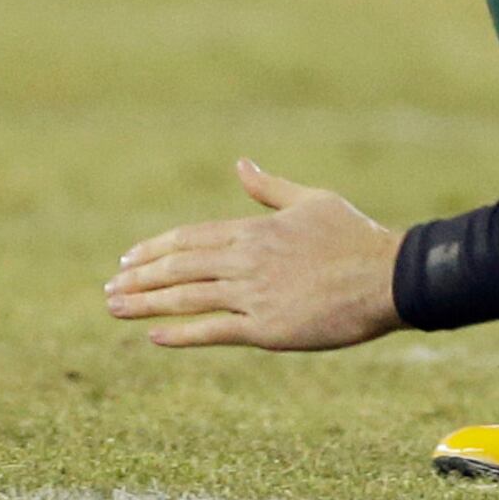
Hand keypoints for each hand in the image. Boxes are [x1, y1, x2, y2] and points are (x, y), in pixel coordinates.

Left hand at [107, 160, 401, 351]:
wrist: (389, 276)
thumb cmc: (355, 236)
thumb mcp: (313, 200)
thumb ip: (271, 188)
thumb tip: (240, 163)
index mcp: (256, 229)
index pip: (191, 238)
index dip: (156, 249)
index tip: (128, 260)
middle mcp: (248, 260)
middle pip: (179, 268)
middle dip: (139, 278)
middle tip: (109, 289)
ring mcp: (254, 295)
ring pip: (187, 298)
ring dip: (145, 303)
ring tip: (114, 308)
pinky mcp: (266, 328)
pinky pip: (213, 331)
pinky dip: (180, 334)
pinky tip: (154, 336)